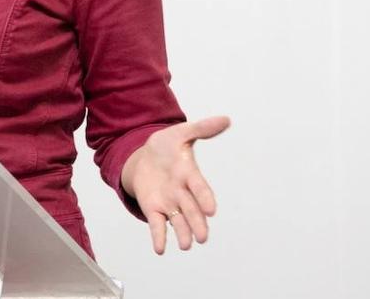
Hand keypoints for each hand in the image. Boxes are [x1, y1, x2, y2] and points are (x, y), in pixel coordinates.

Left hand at [121, 115, 230, 253]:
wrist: (143, 155)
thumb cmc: (166, 146)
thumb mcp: (180, 133)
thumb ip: (201, 129)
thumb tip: (226, 119)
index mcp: (189, 175)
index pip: (200, 188)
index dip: (204, 198)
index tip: (211, 210)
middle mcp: (182, 192)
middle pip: (191, 210)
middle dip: (196, 223)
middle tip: (202, 237)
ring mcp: (169, 202)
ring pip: (177, 220)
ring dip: (181, 233)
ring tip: (185, 246)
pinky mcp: (154, 208)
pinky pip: (157, 225)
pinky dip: (159, 237)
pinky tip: (160, 249)